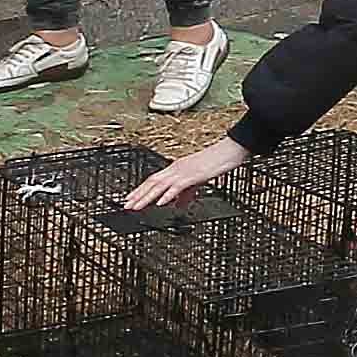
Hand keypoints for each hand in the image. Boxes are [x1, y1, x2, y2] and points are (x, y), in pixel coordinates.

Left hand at [125, 136, 246, 209]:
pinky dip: (167, 195)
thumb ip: (186, 192)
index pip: (153, 180)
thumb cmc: (217, 162)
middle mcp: (176, 168)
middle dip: (138, 195)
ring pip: (160, 185)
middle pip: (152, 182)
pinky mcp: (194, 174)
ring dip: (146, 197)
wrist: (231, 149)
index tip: (130, 199)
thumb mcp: (199, 180)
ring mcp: (184, 171)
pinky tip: (160, 203)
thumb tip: (176, 204)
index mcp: (176, 168)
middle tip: (126, 205)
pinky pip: (177, 186)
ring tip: (136, 207)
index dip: (140, 190)